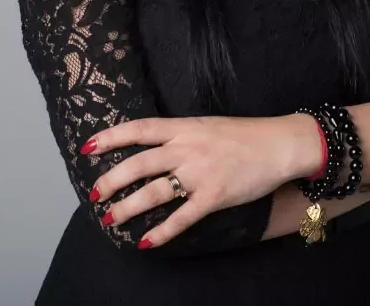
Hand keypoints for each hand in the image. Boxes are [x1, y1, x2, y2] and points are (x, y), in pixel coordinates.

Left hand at [81, 113, 321, 247]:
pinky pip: (182, 217)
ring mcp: (200, 173)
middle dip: (112, 180)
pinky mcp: (214, 196)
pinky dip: (162, 232)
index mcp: (186, 127)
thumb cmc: (247, 135)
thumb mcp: (209, 126)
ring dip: (128, 207)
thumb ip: (183, 134)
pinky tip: (146, 242)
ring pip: (154, 191)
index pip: (140, 129)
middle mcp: (188, 148)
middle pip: (139, 163)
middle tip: (95, 194)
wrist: (280, 144)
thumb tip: (157, 147)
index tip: (88, 147)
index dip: (112, 137)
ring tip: (110, 219)